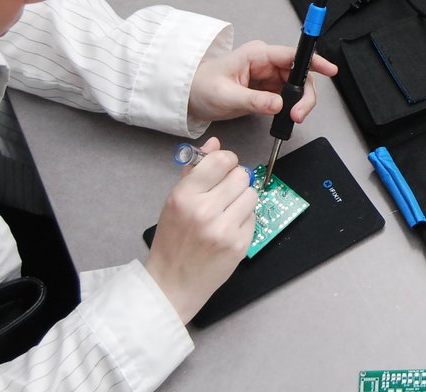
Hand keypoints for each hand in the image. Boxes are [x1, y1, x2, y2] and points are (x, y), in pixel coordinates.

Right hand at [144, 137, 256, 323]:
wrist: (172, 283)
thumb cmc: (172, 239)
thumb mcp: (175, 201)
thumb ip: (195, 170)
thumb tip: (215, 143)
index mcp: (185, 196)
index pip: (221, 160)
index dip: (227, 161)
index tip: (224, 169)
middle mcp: (205, 210)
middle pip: (241, 175)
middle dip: (236, 181)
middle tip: (225, 193)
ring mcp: (224, 229)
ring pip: (251, 194)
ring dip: (242, 200)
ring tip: (226, 212)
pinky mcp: (239, 245)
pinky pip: (253, 216)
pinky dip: (244, 220)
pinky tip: (229, 229)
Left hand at [188, 41, 338, 122]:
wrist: (189, 96)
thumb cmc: (201, 87)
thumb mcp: (225, 95)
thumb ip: (253, 100)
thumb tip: (278, 104)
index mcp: (257, 55)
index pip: (292, 55)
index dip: (313, 61)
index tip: (329, 69)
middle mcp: (266, 63)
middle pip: (299, 74)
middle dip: (305, 94)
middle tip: (300, 114)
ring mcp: (268, 77)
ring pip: (297, 87)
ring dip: (300, 103)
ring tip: (294, 118)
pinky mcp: (267, 90)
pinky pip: (288, 97)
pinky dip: (292, 108)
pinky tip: (286, 117)